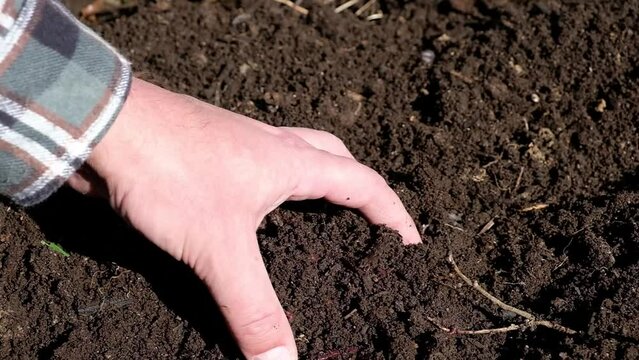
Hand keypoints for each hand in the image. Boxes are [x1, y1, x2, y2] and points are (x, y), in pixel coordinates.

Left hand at [68, 78, 419, 358]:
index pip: (365, 185)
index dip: (393, 216)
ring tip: (318, 225)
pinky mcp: (210, 156)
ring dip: (314, 188)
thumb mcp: (218, 247)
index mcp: (292, 162)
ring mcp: (239, 149)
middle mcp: (272, 149)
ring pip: (295, 160)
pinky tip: (255, 223)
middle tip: (364, 227)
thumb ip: (252, 307)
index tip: (410, 247)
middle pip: (335, 160)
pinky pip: (257, 173)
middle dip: (358, 193)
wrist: (104, 127)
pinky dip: (271, 194)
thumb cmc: (170, 171)